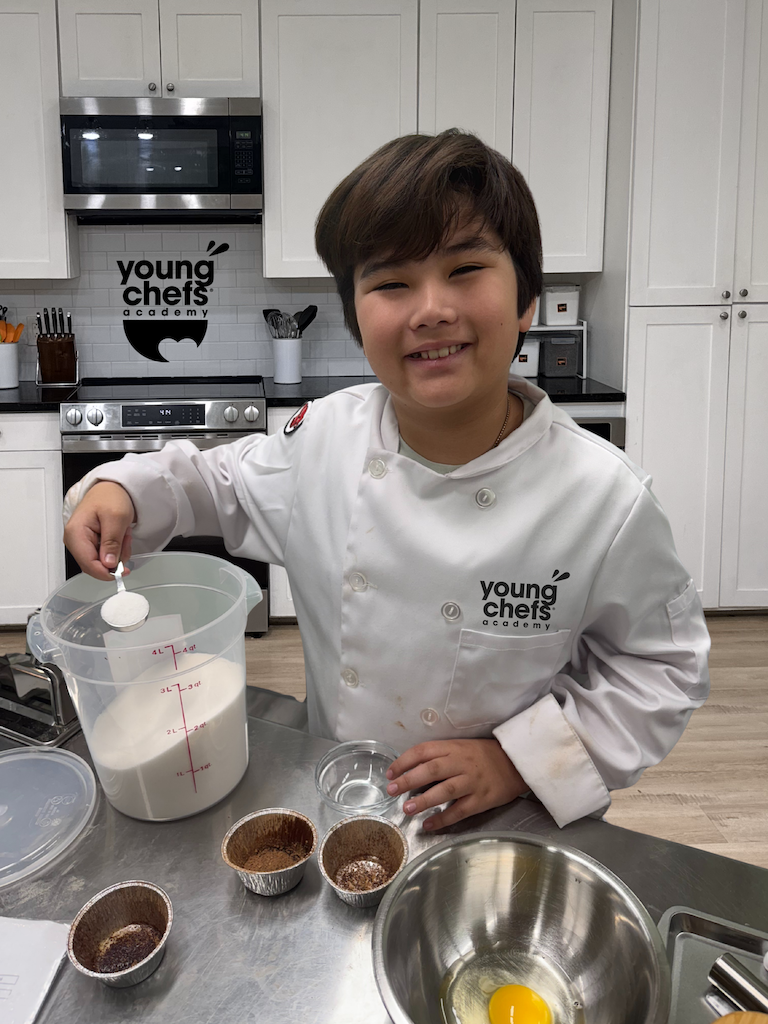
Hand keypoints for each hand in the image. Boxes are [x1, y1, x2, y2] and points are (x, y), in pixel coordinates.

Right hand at [63, 481, 135, 579]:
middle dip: (115, 558)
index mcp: (75, 533)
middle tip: (125, 539)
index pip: (88, 564)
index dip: (106, 572)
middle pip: (95, 565)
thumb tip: (108, 564)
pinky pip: (104, 556)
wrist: (111, 488)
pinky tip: (119, 535)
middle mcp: (74, 540)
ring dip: (118, 551)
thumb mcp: (116, 518)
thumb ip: (112, 543)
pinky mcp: (89, 544)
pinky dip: (116, 549)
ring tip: (123, 533)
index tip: (123, 571)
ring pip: (102, 562)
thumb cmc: (110, 497)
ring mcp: (81, 543)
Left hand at [385, 738, 527, 830]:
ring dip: (424, 800)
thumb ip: (439, 757)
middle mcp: (461, 763)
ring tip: (407, 809)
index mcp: (453, 748)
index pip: (423, 751)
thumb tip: (410, 770)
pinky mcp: (481, 799)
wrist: (516, 763)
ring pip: (445, 790)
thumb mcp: (460, 748)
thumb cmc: (483, 755)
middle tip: (391, 790)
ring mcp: (472, 782)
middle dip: (408, 780)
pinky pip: (460, 810)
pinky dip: (443, 819)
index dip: (404, 761)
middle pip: (431, 770)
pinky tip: (429, 825)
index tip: (390, 773)